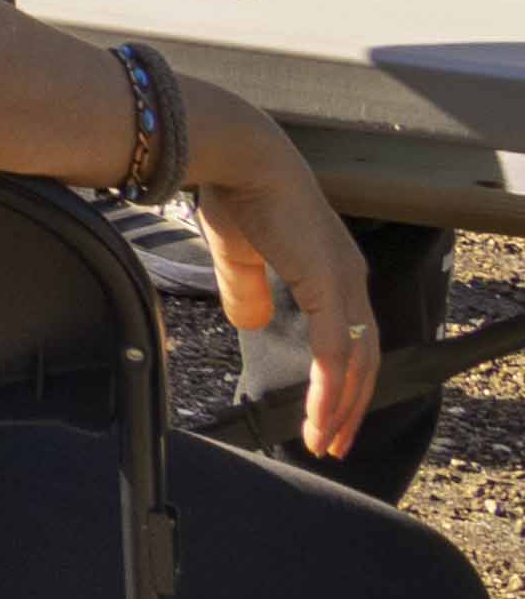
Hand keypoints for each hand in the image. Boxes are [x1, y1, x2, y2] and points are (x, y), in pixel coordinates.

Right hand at [181, 84, 382, 460]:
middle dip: (348, 406)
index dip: (338, 378)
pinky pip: (334, 352)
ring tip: (324, 440)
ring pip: (354, 362)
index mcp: (332, 268)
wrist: (238, 156)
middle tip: (331, 442)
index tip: (321, 411)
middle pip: (363, 358)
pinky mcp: (329, 287)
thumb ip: (245, 288)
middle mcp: (349, 278)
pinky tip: (317, 414)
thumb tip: (251, 322)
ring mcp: (344, 283)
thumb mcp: (237, 252)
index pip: (349, 337)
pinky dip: (328, 389)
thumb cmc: (235, 190)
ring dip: (341, 407)